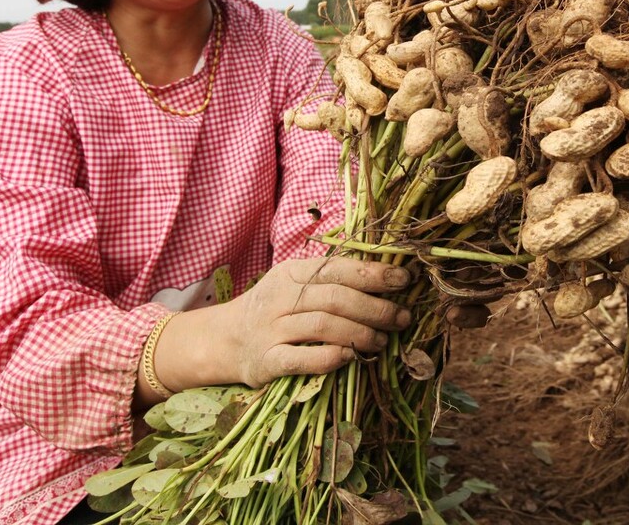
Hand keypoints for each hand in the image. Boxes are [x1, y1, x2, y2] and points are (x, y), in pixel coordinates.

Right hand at [220, 256, 411, 387]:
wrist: (225, 339)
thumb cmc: (274, 309)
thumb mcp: (295, 284)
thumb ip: (331, 280)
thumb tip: (386, 279)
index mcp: (291, 272)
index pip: (338, 268)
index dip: (374, 274)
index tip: (404, 280)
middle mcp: (280, 297)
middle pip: (335, 298)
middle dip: (375, 308)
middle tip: (402, 318)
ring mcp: (271, 329)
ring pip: (323, 326)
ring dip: (361, 333)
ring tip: (383, 341)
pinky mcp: (266, 360)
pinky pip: (302, 359)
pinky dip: (330, 358)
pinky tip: (351, 357)